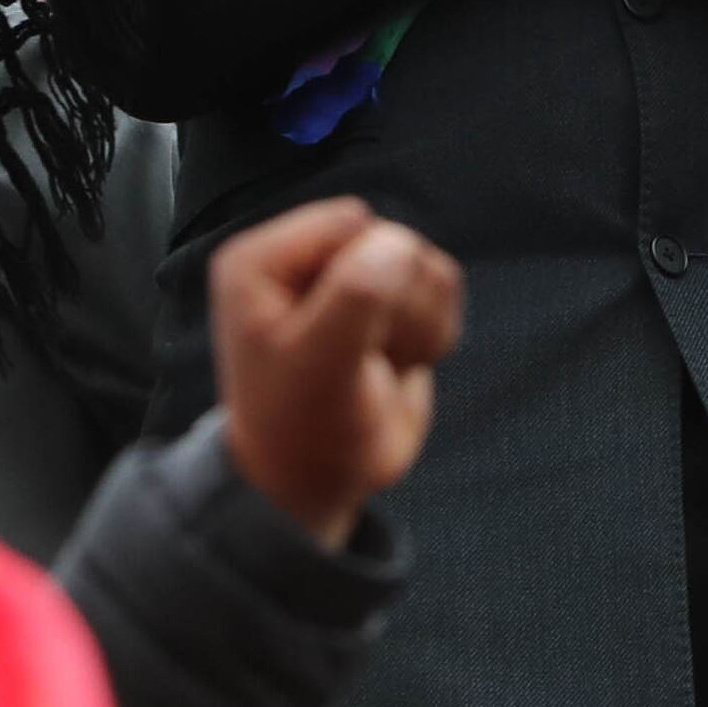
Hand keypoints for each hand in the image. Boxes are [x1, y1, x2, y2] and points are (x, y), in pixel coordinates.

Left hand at [212, 195, 465, 549]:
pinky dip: (435, 332)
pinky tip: (399, 364)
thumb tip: (400, 241)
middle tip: (363, 360)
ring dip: (420, 324)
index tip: (342, 337)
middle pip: (395, 240)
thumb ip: (356, 297)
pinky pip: (444, 284)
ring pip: (427, 262)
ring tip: (378, 365)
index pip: (351, 225)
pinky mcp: (392, 298)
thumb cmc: (303, 427)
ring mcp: (351, 275)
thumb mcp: (320, 366)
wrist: (321, 482)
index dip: (365, 279)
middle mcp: (304, 257)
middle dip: (398, 307)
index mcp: (263, 261)